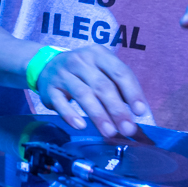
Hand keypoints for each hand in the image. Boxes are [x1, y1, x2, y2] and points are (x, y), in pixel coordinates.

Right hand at [34, 45, 148, 137]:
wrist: (46, 65)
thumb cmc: (83, 71)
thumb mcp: (101, 70)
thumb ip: (118, 86)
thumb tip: (136, 112)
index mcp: (99, 54)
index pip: (120, 72)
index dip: (132, 92)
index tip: (141, 112)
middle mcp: (81, 61)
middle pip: (102, 86)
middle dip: (117, 109)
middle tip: (128, 129)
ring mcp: (63, 74)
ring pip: (83, 94)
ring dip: (98, 115)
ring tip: (110, 132)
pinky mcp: (49, 88)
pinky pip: (60, 103)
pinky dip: (71, 115)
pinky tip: (81, 126)